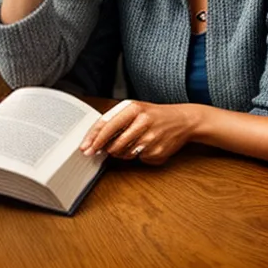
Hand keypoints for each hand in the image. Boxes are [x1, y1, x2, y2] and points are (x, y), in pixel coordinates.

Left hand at [79, 100, 197, 164]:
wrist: (182, 120)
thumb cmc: (154, 115)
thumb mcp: (135, 109)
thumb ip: (116, 120)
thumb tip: (96, 138)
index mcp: (133, 108)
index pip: (107, 125)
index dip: (94, 138)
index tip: (85, 147)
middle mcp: (142, 122)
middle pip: (114, 143)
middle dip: (106, 149)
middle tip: (102, 150)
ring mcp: (151, 138)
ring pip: (124, 153)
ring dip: (121, 153)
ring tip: (129, 143)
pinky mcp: (157, 152)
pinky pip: (138, 159)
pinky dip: (137, 155)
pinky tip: (145, 146)